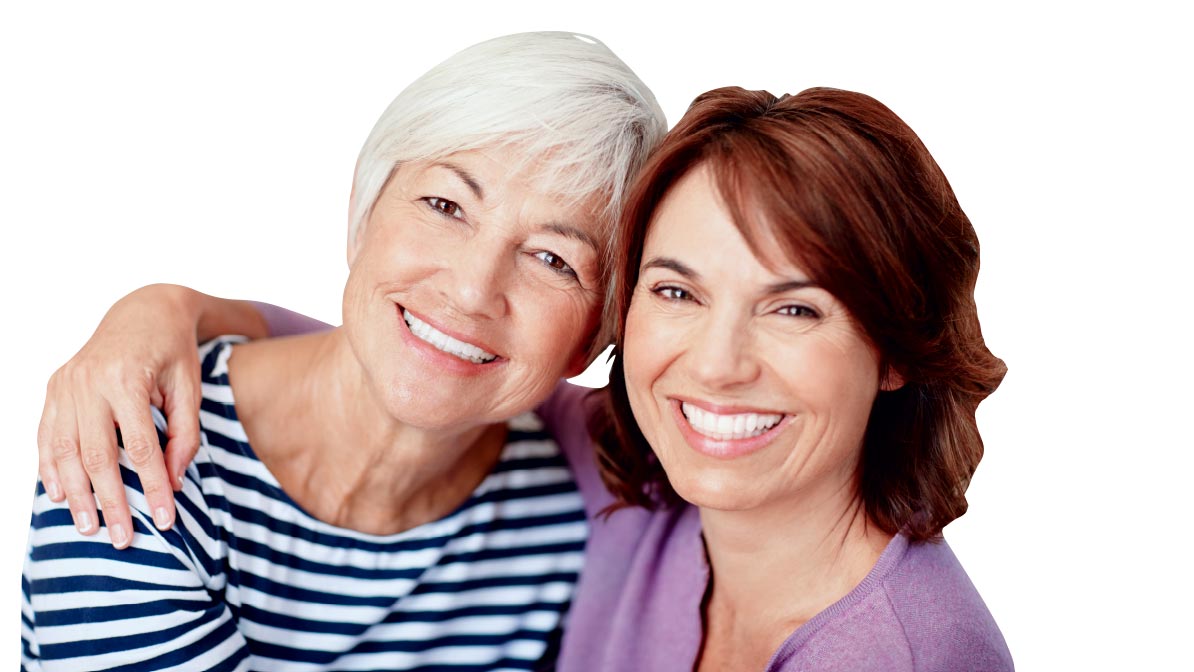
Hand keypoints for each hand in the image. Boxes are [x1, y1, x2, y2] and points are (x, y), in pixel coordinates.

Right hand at [37, 284, 205, 546]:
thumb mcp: (190, 388)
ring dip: (75, 494)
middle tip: (123, 539)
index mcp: (128, 379)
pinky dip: (50, 467)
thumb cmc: (174, 351)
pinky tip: (59, 495)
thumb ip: (184, 435)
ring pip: (64, 450)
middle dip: (109, 502)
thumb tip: (173, 482)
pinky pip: (46, 434)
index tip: (164, 521)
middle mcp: (90, 382)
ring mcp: (66, 384)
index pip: (142, 449)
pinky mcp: (55, 386)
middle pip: (97, 456)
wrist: (144, 310)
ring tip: (88, 528)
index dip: (152, 488)